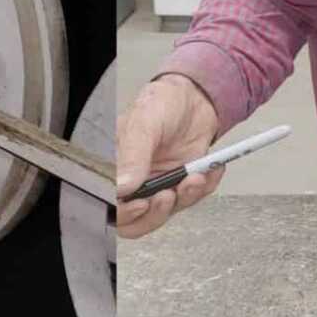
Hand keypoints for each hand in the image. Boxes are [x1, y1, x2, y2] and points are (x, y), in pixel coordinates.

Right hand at [116, 73, 220, 240]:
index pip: (110, 201)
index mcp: (115, 163)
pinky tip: (206, 172)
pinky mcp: (179, 186)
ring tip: (193, 177)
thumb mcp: (146, 121)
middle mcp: (133, 178)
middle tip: (168, 195)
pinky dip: (201, 190)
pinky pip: (188, 202)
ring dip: (182, 200)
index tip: (142, 203)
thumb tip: (122, 186)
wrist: (196, 97)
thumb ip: (134, 154)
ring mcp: (156, 184)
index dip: (123, 212)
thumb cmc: (163, 101)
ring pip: (162, 215)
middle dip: (155, 214)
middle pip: (133, 219)